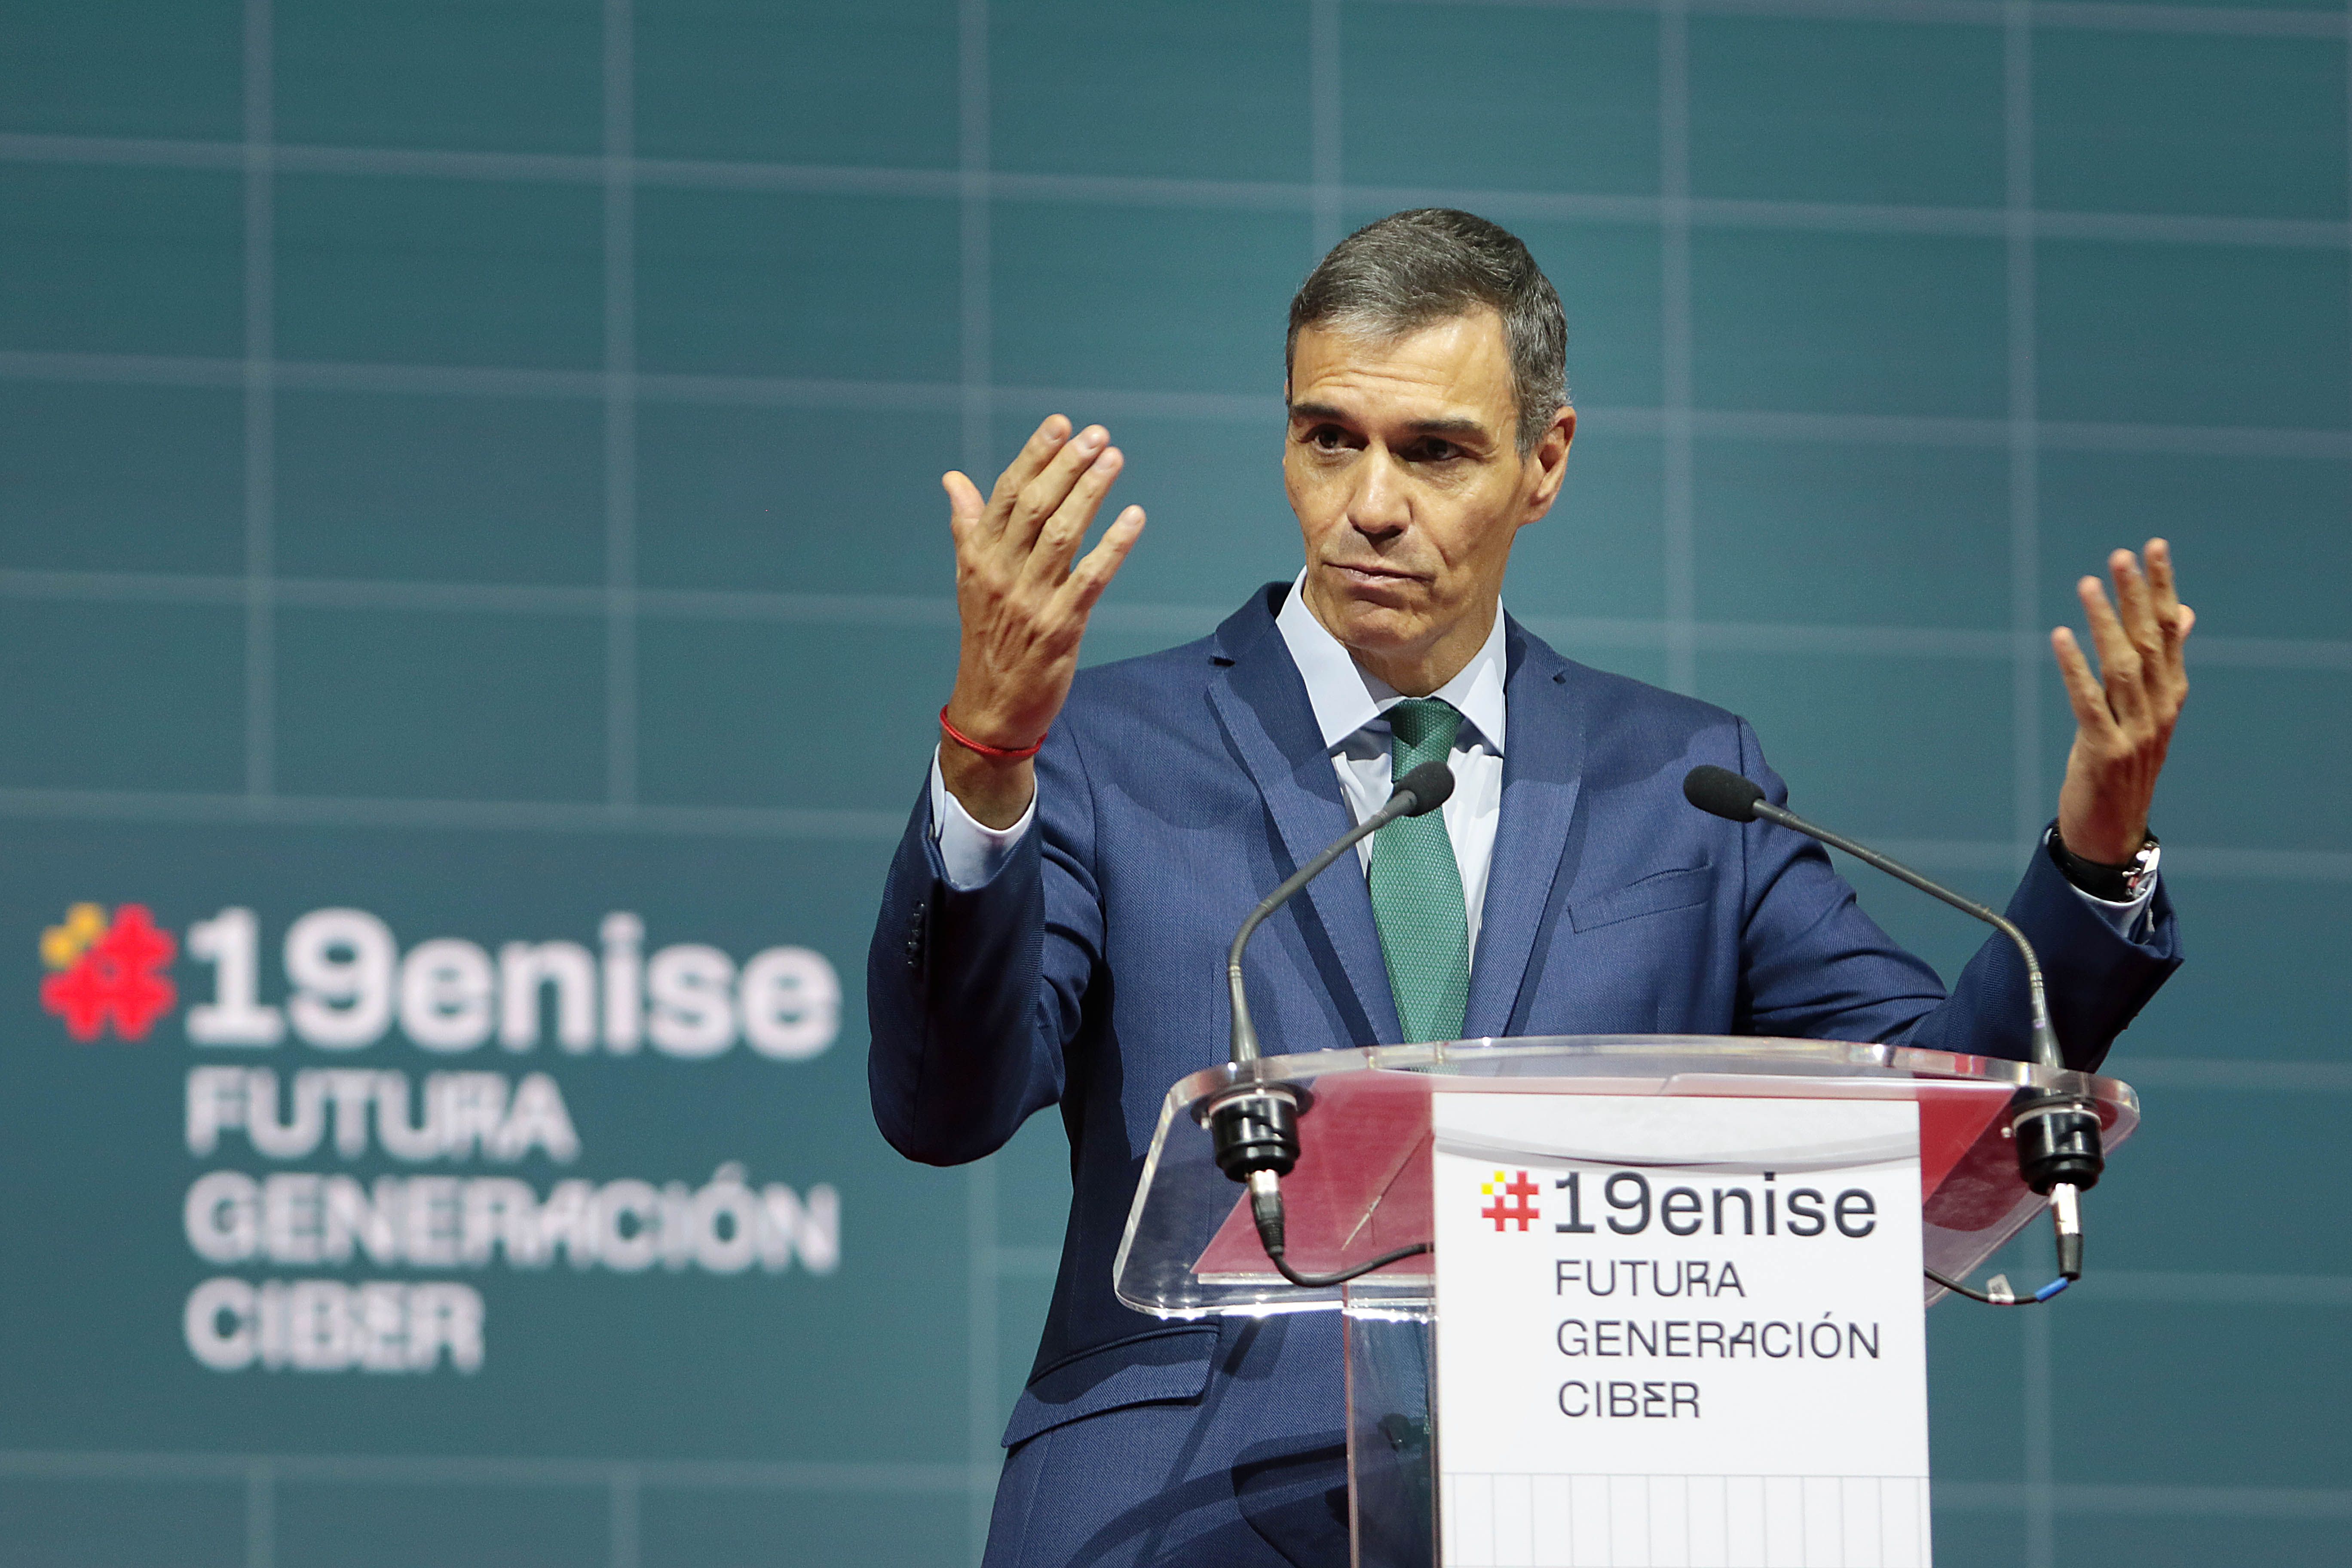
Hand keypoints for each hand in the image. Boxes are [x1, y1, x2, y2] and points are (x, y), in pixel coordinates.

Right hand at [939, 415, 1145, 827]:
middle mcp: (1001, 573)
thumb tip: (953, 479)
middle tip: (1097, 434)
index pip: (1005, 494)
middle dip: (1066, 466)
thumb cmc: (987, 639)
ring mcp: (1030, 600)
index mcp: (978, 557)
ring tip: (1113, 459)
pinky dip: (1113, 546)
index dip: (1034, 457)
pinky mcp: (1060, 627)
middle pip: (1034, 506)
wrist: (990, 709)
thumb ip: (968, 527)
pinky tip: (1134, 518)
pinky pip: (1090, 578)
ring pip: (1062, 534)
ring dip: (1090, 493)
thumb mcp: (969, 580)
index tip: (1059, 425)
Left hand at [2053, 539, 2193, 864]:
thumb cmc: (2125, 763)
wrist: (2112, 828)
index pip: (2170, 631)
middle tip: (2121, 555)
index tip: (2153, 548)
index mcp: (2171, 695)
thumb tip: (2183, 613)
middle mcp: (2159, 710)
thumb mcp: (2150, 712)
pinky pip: (2089, 702)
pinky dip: (2075, 668)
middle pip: (2149, 643)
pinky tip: (2060, 637)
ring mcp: (2135, 732)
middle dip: (2136, 596)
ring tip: (2087, 585)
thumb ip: (2164, 663)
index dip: (2162, 588)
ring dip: (2104, 624)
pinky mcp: (2104, 752)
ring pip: (2121, 668)